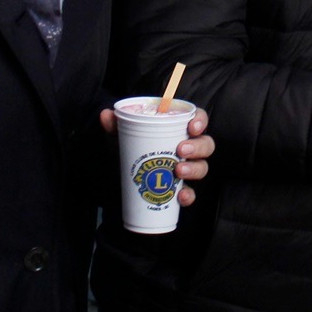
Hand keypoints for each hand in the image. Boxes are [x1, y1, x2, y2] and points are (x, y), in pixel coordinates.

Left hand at [99, 107, 213, 205]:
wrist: (121, 177)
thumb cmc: (129, 149)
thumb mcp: (121, 136)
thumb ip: (115, 126)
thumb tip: (106, 115)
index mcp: (177, 129)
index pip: (197, 119)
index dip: (200, 120)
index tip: (192, 126)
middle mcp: (187, 148)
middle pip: (206, 144)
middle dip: (197, 146)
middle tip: (182, 150)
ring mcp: (186, 169)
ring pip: (202, 167)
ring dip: (194, 169)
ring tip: (179, 171)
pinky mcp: (179, 188)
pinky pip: (191, 193)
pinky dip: (189, 195)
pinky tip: (181, 196)